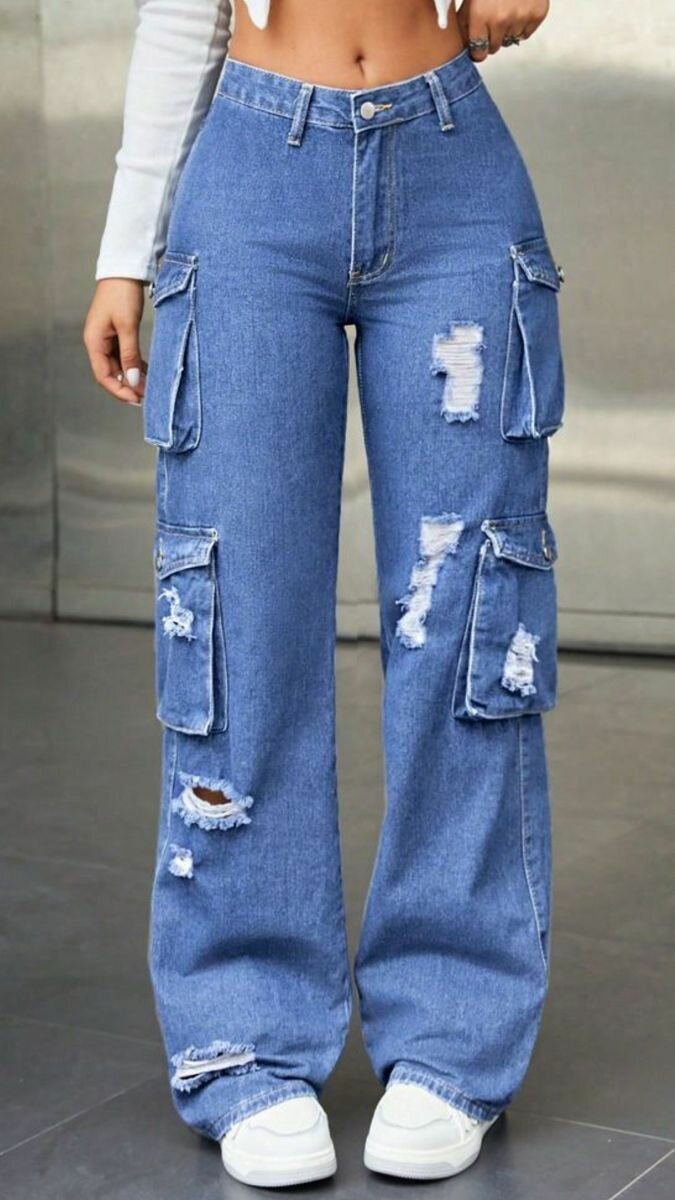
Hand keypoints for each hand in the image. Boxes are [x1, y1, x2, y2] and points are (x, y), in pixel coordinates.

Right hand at [83, 278, 147, 405]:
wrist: (124, 269)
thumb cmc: (122, 294)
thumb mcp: (127, 326)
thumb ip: (130, 355)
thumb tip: (131, 381)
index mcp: (93, 342)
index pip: (103, 376)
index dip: (119, 391)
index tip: (136, 399)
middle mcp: (97, 343)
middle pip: (110, 374)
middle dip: (128, 386)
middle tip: (147, 396)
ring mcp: (106, 338)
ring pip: (118, 366)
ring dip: (132, 377)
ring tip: (149, 387)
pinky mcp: (116, 333)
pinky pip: (124, 356)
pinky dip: (134, 365)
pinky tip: (147, 372)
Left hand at [457, 0, 549, 60]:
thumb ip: (465, 20)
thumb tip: (463, 44)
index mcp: (481, 15)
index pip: (478, 52)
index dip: (477, 51)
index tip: (478, 47)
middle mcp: (501, 20)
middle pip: (494, 48)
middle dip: (491, 39)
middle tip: (492, 22)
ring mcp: (521, 18)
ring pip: (510, 41)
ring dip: (507, 32)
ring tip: (506, 11)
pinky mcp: (537, 14)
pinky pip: (525, 34)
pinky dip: (521, 27)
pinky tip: (517, 11)